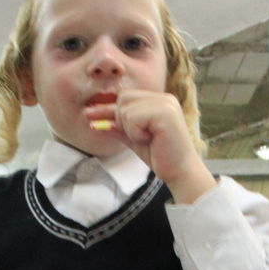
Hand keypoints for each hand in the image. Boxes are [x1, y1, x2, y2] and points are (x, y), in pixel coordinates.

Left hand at [86, 89, 214, 203]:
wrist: (179, 172)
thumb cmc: (160, 156)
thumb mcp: (133, 138)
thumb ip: (117, 127)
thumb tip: (94, 120)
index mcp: (159, 101)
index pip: (125, 97)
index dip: (109, 109)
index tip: (90, 117)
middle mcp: (164, 98)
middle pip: (123, 98)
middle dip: (122, 120)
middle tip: (139, 136)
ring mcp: (166, 104)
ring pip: (126, 109)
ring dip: (130, 128)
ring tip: (147, 138)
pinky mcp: (166, 113)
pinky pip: (133, 117)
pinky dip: (136, 132)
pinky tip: (150, 139)